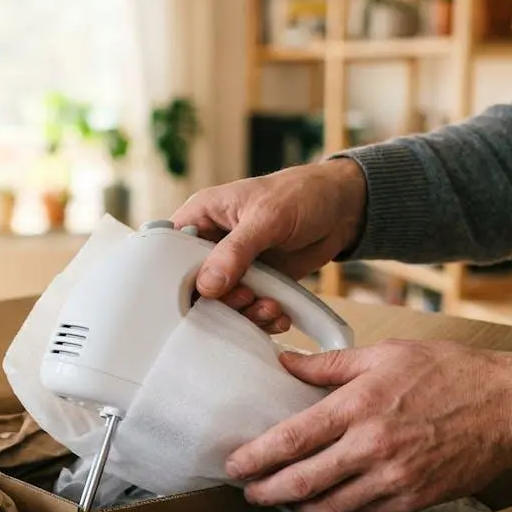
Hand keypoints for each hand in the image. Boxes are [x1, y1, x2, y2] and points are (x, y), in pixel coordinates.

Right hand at [172, 159, 365, 333]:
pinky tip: (279, 314)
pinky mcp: (255, 283)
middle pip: (194, 285)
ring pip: (222, 303)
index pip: (170, 251)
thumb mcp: (267, 217)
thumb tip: (207, 284)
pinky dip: (261, 317)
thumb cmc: (300, 194)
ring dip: (244, 313)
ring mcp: (234, 266)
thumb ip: (236, 251)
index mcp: (202, 217)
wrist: (341, 209)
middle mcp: (212, 244)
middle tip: (246, 297)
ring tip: (269, 307)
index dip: (176, 277)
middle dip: (219, 300)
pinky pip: (247, 309)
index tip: (196, 295)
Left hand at [225, 341, 511, 511]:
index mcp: (359, 407)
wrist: (510, 409)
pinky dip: (338, 511)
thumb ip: (330, 364)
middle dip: (266, 490)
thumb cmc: (451, 373)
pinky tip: (325, 504)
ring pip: (330, 503)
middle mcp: (371, 447)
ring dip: (298, 504)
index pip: (291, 439)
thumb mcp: (386, 354)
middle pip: (302, 480)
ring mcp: (393, 478)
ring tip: (280, 498)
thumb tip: (286, 363)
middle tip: (248, 491)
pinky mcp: (413, 498)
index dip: (255, 457)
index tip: (235, 464)